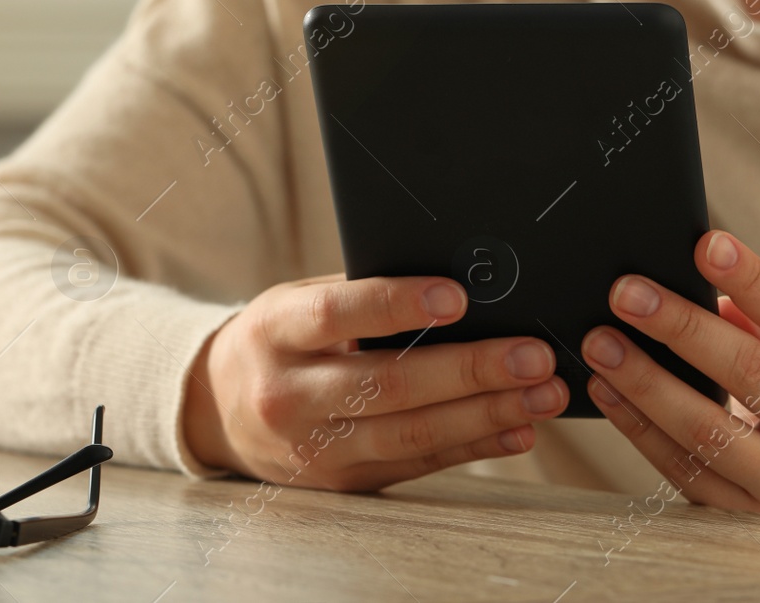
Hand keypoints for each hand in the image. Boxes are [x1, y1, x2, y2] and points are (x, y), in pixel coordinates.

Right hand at [184, 273, 568, 490]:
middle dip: (469, 370)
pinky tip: (516, 428)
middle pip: (387, 385)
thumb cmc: (278, 338)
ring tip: (541, 394)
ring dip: (485, 414)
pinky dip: (472, 446)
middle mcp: (289, 394)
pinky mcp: (341, 481)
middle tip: (532, 354)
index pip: (336, 315)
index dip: (397, 304)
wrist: (218, 409)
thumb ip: (360, 292)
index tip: (457, 296)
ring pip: (409, 434)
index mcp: (277, 332)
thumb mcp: (297, 301)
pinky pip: (417, 465)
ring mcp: (314, 446)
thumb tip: (456, 278)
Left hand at [581, 230, 759, 525]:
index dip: (755, 279)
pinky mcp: (744, 519)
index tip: (706, 243)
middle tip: (626, 292)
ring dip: (645, 380)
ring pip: (707, 427)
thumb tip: (700, 282)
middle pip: (752, 371)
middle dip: (682, 327)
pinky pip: (681, 467)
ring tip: (600, 341)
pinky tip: (606, 391)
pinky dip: (637, 426)